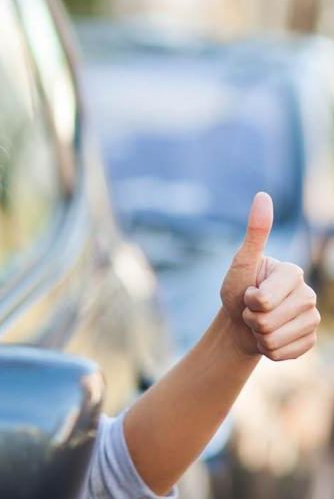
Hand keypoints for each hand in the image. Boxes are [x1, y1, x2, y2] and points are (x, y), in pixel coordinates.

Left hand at [220, 192, 319, 358]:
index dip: (248, 300)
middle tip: (251, 310)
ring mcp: (311, 320)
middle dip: (251, 319)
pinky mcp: (309, 341)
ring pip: (274, 339)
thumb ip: (255, 232)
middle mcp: (309, 295)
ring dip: (258, 335)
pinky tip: (267, 338)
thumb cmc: (237, 290)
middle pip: (267, 321)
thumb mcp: (241, 263)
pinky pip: (283, 354)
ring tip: (258, 323)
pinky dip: (267, 350)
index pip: (263, 300)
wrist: (239, 322)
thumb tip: (262, 196)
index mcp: (293, 273)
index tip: (249, 292)